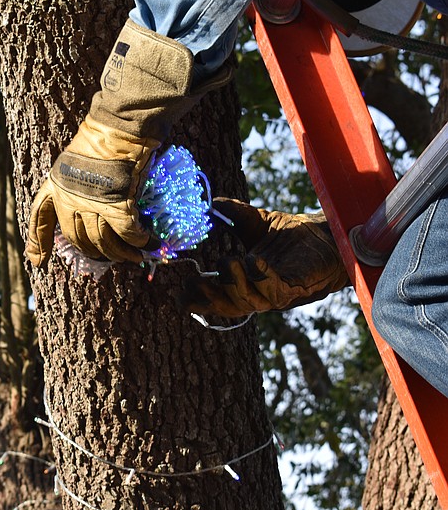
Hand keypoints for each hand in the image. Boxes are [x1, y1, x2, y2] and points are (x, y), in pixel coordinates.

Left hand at [25, 20, 230, 266]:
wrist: (118, 126)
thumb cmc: (100, 135)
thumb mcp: (73, 158)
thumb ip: (77, 182)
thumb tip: (91, 205)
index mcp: (55, 187)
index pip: (39, 219)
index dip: (37, 243)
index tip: (37, 262)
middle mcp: (69, 201)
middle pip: (78, 239)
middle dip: (94, 252)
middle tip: (109, 256)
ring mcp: (92, 206)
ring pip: (104, 243)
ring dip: (120, 254)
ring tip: (133, 257)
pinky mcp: (117, 207)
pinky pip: (127, 235)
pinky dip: (137, 242)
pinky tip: (146, 242)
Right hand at [179, 198, 349, 316]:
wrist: (330, 235)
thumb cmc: (293, 234)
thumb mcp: (256, 223)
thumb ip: (232, 214)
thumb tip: (208, 203)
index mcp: (244, 282)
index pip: (216, 298)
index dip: (197, 299)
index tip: (179, 293)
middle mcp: (258, 293)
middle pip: (228, 306)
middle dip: (210, 298)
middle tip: (194, 283)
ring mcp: (277, 293)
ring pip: (249, 302)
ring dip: (234, 285)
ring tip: (227, 262)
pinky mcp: (296, 287)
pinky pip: (275, 289)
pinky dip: (262, 276)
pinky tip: (253, 259)